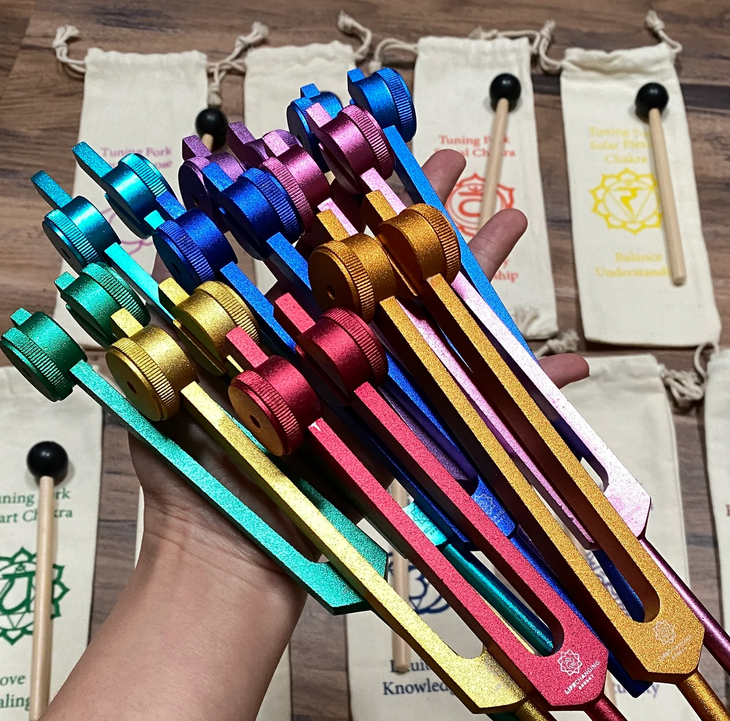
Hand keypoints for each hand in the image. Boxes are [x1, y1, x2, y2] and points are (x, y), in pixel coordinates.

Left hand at [131, 149, 586, 589]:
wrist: (232, 562)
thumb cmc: (193, 475)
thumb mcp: (165, 377)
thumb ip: (167, 306)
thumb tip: (167, 230)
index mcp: (288, 330)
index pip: (326, 245)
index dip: (351, 196)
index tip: (374, 148)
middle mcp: (340, 352)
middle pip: (390, 270)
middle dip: (425, 216)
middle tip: (461, 162)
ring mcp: (381, 392)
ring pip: (438, 319)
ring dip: (480, 273)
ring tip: (512, 221)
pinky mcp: (414, 438)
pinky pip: (474, 405)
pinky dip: (522, 386)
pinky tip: (564, 364)